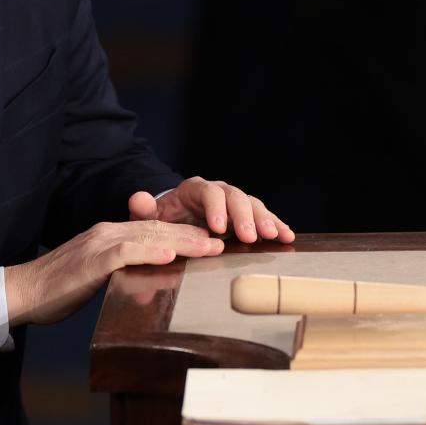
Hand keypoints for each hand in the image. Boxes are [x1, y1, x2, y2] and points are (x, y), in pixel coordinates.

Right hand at [3, 220, 222, 325]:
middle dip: (193, 235)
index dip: (185, 234)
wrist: (23, 290)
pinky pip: (125, 252)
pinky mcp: (91, 261)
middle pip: (158, 229)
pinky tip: (169, 253)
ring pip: (148, 236)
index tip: (212, 241)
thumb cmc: (58, 288)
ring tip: (209, 246)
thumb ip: (120, 271)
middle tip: (223, 241)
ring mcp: (99, 244)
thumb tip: (147, 281)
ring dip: (182, 240)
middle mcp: (107, 232)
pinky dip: (149, 251)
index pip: (154, 230)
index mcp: (110, 235)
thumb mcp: (96, 275)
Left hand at [127, 176, 295, 243]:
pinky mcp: (246, 216)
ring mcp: (234, 203)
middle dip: (244, 216)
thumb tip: (137, 198)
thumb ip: (144, 209)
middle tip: (251, 236)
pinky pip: (264, 217)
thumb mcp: (150, 215)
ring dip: (264, 219)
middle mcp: (218, 192)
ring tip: (274, 236)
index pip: (208, 192)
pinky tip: (288, 235)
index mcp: (195, 189)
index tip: (217, 227)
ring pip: (253, 204)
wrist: (175, 218)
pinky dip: (276, 224)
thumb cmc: (164, 218)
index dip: (215, 208)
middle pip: (235, 196)